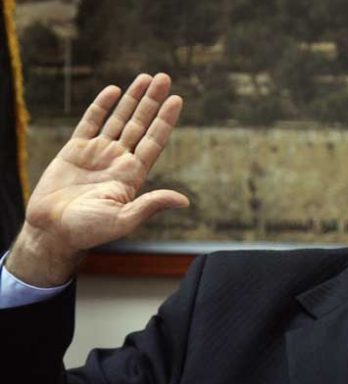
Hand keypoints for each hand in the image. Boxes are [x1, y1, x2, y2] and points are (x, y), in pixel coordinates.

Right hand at [6, 73, 186, 286]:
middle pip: (140, 124)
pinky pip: (91, 122)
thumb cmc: (89, 230)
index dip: (165, 120)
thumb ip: (151, 205)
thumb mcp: (124, 219)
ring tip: (146, 78)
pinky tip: (114, 91)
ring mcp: (98, 153)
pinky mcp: (75, 150)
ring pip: (119, 118)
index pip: (154, 140)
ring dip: (133, 98)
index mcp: (133, 174)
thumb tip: (184, 201)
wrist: (53, 231)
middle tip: (165, 77)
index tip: (177, 99)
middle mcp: (119, 159)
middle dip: (152, 101)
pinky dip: (102, 106)